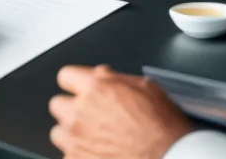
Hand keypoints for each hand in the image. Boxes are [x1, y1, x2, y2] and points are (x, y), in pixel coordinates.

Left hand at [49, 64, 192, 158]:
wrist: (167, 157)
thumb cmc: (161, 126)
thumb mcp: (145, 87)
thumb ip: (115, 78)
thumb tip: (102, 75)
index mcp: (95, 88)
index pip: (65, 75)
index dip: (76, 80)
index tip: (81, 86)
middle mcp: (80, 113)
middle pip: (57, 104)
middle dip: (72, 106)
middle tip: (90, 112)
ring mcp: (76, 142)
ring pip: (58, 132)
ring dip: (72, 132)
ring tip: (92, 136)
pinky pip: (68, 156)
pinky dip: (79, 155)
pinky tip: (97, 152)